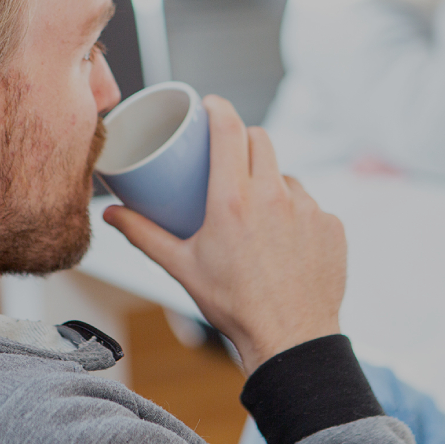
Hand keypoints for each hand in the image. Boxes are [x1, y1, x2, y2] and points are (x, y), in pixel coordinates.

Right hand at [103, 95, 345, 374]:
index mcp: (233, 199)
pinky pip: (311, 205)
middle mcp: (274, 195)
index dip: (218, 108)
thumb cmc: (234, 305)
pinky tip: (285, 239)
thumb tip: (113, 213)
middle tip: (229, 157)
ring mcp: (308, 208)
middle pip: (260, 140)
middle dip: (244, 141)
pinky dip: (296, 213)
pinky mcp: (331, 225)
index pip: (228, 129)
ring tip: (258, 210)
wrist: (290, 339)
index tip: (211, 104)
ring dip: (271, 182)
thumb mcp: (182, 267)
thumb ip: (144, 235)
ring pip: (287, 174)